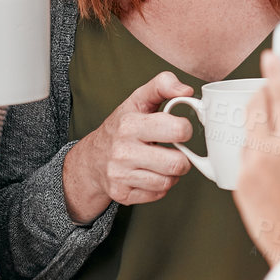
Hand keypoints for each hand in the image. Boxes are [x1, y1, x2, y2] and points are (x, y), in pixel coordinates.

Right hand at [62, 71, 196, 221]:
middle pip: (177, 163)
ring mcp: (120, 175)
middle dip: (183, 158)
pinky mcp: (122, 194)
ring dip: (172, 173)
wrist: (92, 158)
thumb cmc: (122, 126)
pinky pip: (158, 194)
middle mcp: (123, 151)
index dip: (186, 129)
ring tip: (161, 162)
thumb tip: (187, 91)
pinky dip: (160, 186)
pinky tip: (151, 174)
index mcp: (130, 124)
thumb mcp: (138, 99)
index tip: (180, 129)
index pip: (178, 130)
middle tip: (175, 151)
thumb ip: (163, 85)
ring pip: (169, 181)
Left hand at [234, 51, 279, 266]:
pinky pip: (245, 162)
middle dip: (260, 97)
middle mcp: (266, 152)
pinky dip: (255, 158)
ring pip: (249, 137)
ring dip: (258, 131)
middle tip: (266, 93)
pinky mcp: (240, 188)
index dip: (275, 73)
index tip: (269, 57)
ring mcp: (249, 171)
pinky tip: (269, 170)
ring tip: (275, 143)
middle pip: (256, 110)